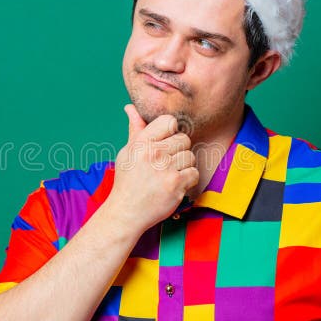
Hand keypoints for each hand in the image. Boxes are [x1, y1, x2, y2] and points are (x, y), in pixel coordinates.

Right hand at [107, 104, 198, 232]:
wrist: (126, 212)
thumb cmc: (127, 181)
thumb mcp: (127, 152)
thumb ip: (135, 130)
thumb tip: (131, 108)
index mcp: (141, 143)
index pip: (169, 121)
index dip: (171, 131)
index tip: (165, 143)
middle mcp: (153, 153)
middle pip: (184, 139)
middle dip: (179, 150)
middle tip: (167, 163)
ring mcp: (165, 169)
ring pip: (191, 156)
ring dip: (184, 166)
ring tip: (170, 174)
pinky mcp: (176, 184)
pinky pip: (194, 173)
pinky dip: (188, 180)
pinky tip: (175, 184)